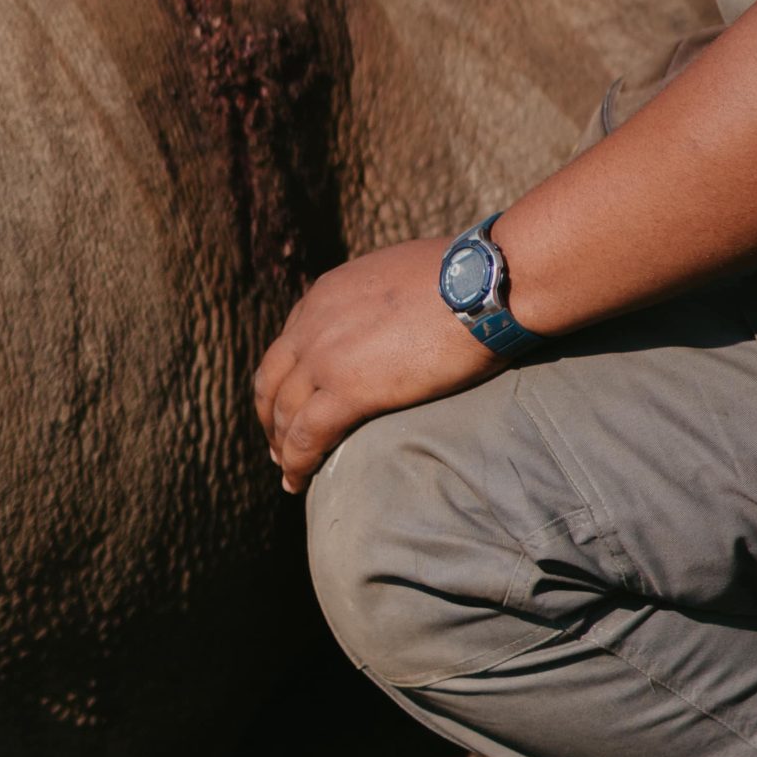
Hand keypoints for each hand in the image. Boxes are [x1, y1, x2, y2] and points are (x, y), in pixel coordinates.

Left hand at [252, 237, 499, 493]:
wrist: (484, 283)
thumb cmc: (464, 276)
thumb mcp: (401, 274)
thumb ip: (378, 299)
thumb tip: (394, 315)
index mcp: (328, 293)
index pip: (288, 343)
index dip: (286, 378)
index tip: (294, 400)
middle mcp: (315, 322)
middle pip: (272, 380)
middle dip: (272, 415)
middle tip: (280, 444)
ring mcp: (326, 357)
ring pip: (285, 414)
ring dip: (283, 446)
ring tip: (290, 471)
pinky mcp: (347, 390)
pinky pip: (306, 438)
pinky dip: (297, 464)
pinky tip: (298, 482)